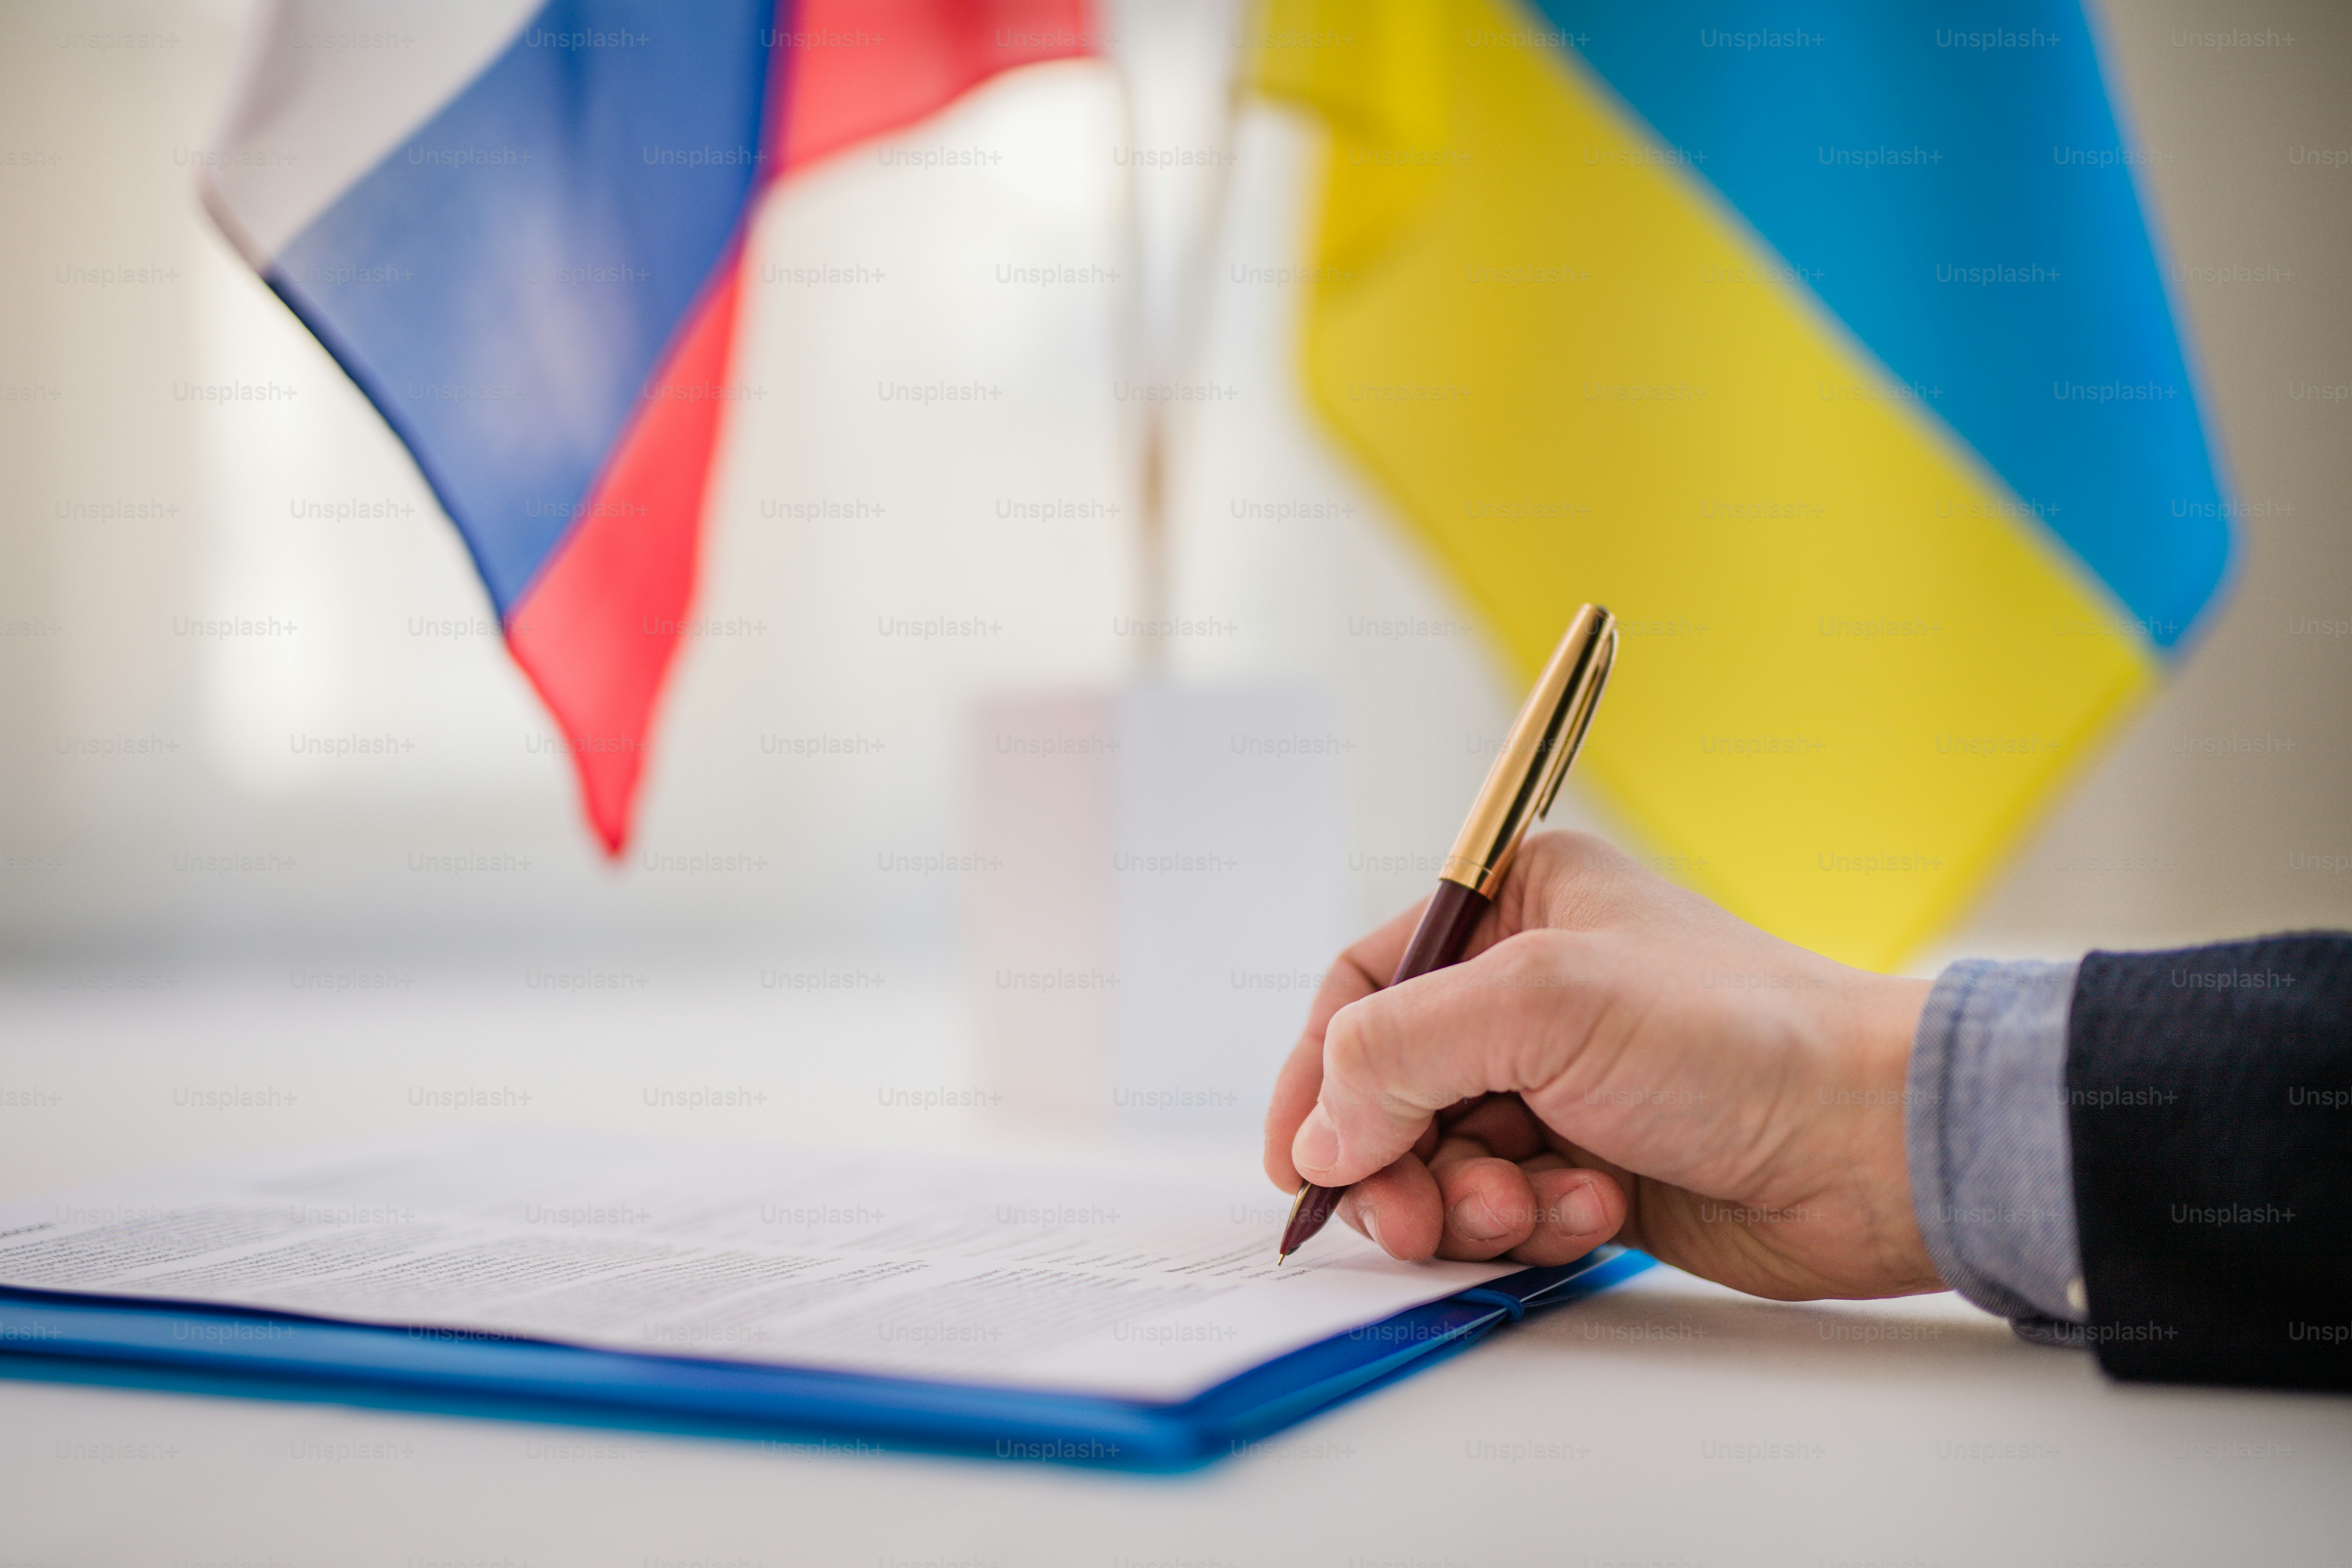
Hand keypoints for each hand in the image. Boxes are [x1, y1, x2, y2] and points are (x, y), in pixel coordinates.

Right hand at [1264, 831, 1942, 1300]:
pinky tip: (1594, 1215)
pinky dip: (1532, 1224)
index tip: (1302, 1160)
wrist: (1873, 1146)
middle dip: (1397, 1160)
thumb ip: (1397, 1051)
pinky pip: (1506, 1209)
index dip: (1318, 1073)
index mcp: (1517, 907)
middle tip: (1419, 1214)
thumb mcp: (1540, 1004)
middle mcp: (1532, 991)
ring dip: (1469, 1200)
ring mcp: (1563, 1083)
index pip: (1366, 986)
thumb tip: (1318, 1134)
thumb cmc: (1734, 1039)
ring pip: (1442, 1161)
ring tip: (1533, 1206)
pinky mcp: (1594, 1165)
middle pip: (1390, 1088)